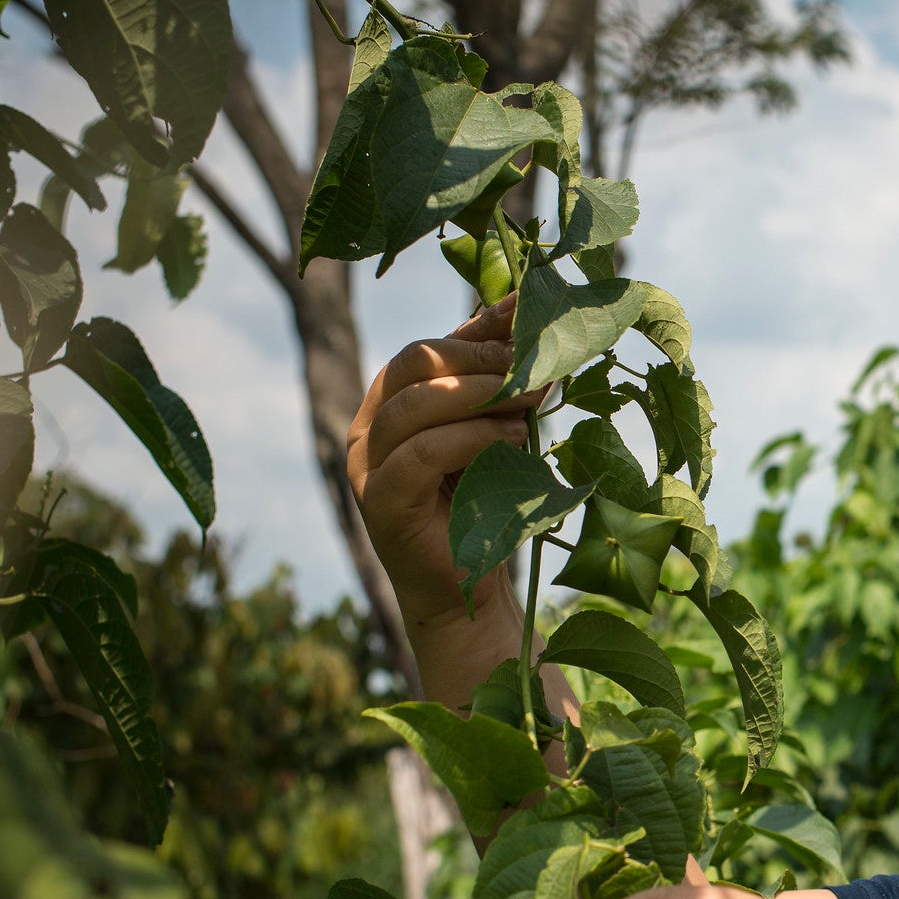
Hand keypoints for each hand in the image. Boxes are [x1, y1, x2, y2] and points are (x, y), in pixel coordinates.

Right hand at [346, 294, 545, 642]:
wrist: (466, 589)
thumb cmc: (483, 505)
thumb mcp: (492, 429)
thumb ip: (495, 379)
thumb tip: (522, 309)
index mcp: (391, 401)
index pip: (429, 345)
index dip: (479, 329)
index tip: (528, 316)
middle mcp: (369, 426)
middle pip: (415, 361)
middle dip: (480, 359)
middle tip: (531, 367)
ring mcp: (367, 463)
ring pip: (416, 404)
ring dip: (480, 395)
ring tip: (528, 404)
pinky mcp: (380, 501)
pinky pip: (422, 452)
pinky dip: (471, 438)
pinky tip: (513, 438)